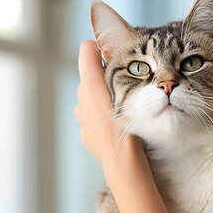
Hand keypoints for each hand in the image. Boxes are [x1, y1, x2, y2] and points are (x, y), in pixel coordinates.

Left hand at [74, 41, 147, 187]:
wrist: (124, 163)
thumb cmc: (130, 127)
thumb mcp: (129, 89)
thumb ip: (114, 67)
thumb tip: (107, 51)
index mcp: (89, 84)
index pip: (88, 49)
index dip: (104, 48)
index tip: (119, 55)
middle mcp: (80, 98)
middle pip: (92, 74)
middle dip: (108, 76)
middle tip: (132, 87)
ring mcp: (81, 117)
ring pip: (93, 97)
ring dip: (107, 98)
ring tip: (128, 111)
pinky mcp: (85, 134)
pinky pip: (94, 117)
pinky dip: (105, 117)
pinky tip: (119, 127)